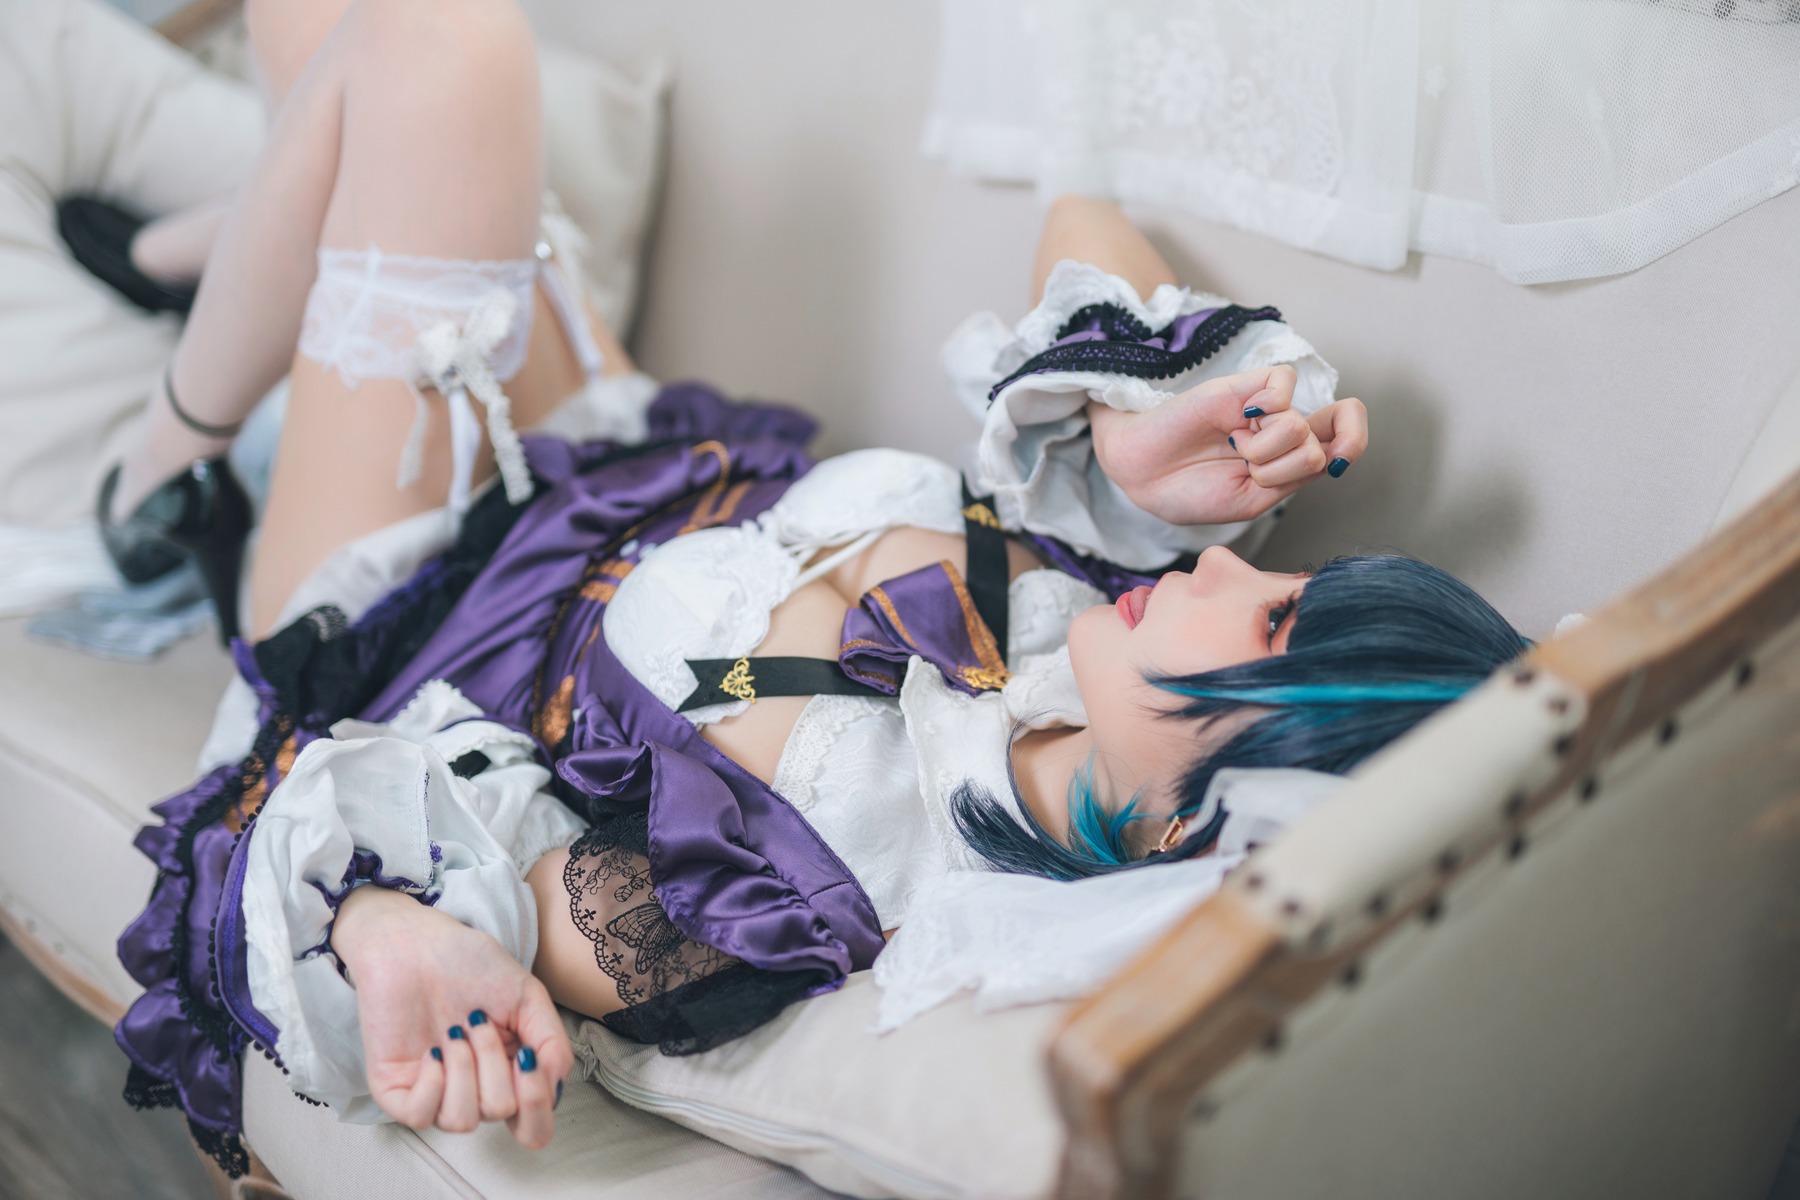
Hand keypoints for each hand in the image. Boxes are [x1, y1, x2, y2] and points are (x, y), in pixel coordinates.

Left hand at [330, 886, 572, 1147]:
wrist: (414, 942)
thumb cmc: (469, 963)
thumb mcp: (527, 996)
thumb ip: (552, 1042)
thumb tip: (555, 1087)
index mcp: (509, 1073)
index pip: (532, 1128)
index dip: (537, 1104)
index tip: (529, 1057)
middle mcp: (474, 1090)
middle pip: (500, 1113)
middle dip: (495, 1061)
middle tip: (478, 1020)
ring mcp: (434, 1092)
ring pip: (462, 1120)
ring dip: (464, 1069)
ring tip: (454, 1030)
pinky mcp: (396, 1090)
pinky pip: (420, 1116)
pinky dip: (432, 1083)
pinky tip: (433, 1050)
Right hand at [1087, 365, 1367, 525]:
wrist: (1145, 477)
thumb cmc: (1193, 492)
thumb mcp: (1253, 500)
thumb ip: (1295, 477)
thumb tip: (1329, 450)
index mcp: (1290, 461)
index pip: (1346, 437)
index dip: (1353, 440)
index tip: (1336, 458)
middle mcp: (1283, 431)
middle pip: (1323, 442)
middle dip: (1285, 469)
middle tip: (1249, 470)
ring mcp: (1264, 408)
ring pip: (1299, 424)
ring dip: (1266, 450)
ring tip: (1234, 450)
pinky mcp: (1243, 386)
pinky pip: (1282, 383)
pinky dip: (1271, 405)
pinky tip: (1243, 418)